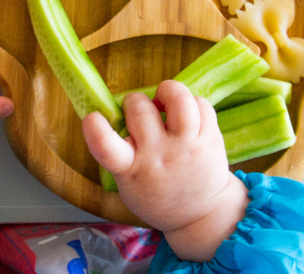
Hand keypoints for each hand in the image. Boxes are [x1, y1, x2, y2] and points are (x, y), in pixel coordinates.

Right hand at [82, 80, 248, 261]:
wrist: (201, 214)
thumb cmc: (156, 193)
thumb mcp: (128, 183)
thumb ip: (119, 152)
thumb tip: (117, 111)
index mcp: (131, 169)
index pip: (106, 146)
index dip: (94, 127)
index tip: (93, 117)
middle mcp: (159, 155)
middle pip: (140, 108)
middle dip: (134, 101)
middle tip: (139, 112)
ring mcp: (187, 146)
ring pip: (179, 99)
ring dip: (168, 91)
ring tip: (165, 100)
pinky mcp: (210, 138)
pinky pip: (201, 103)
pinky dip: (191, 102)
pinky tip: (186, 114)